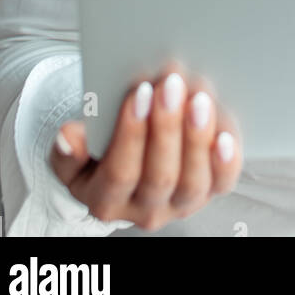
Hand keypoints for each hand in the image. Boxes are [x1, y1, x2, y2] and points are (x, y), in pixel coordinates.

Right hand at [50, 65, 241, 230]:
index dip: (130, 134)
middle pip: (159, 177)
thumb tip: (69, 137)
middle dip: (166, 127)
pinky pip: (222, 184)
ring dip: (197, 138)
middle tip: (171, 84)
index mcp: (106, 200)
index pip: (119, 173)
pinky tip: (225, 136)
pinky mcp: (209, 192)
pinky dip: (226, 162)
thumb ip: (68, 151)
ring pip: (192, 182)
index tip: (138, 93)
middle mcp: (144, 210)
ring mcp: (179, 204)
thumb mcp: (76, 156)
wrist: (130, 167)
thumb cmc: (102, 152)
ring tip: (198, 99)